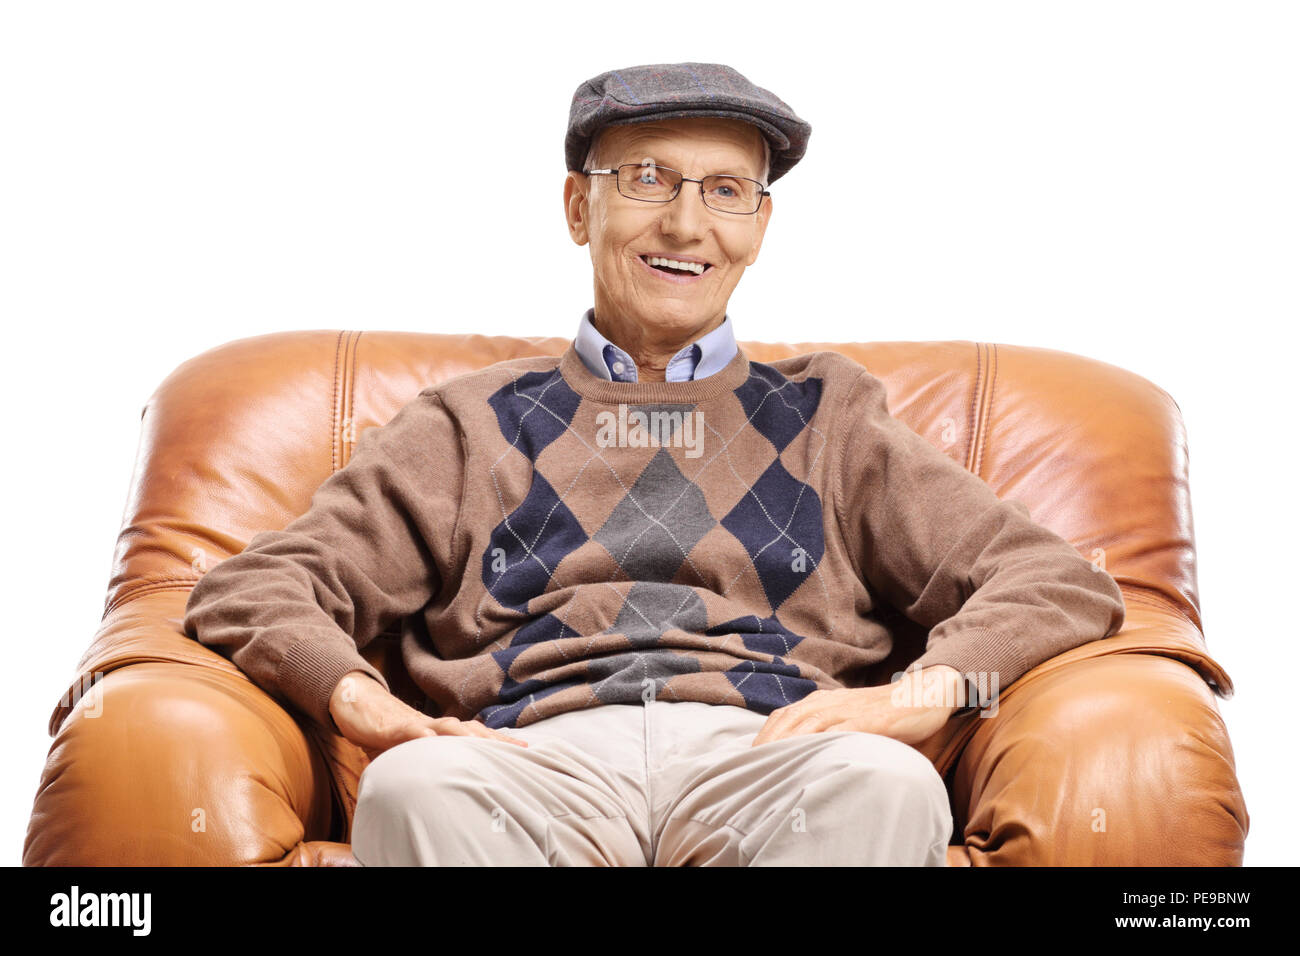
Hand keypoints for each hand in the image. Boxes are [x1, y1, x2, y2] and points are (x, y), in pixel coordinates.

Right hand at [328, 670, 528, 759]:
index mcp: (442, 732)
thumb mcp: (412, 753)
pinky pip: (411, 731)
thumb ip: (428, 764)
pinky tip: (431, 742)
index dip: (498, 743)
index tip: (524, 750)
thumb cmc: (389, 733)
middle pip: (471, 730)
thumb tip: (441, 784)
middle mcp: (435, 726)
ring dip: (465, 735)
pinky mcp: (395, 728)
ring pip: (447, 727)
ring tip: (482, 746)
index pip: (476, 736)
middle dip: (494, 739)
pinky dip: (422, 736)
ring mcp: (417, 725)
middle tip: (517, 750)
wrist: (359, 707)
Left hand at [751, 665, 963, 747]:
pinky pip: (841, 730)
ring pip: (807, 725)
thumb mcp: (852, 719)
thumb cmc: (887, 713)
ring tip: (770, 766)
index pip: (782, 717)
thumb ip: (831, 733)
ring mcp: (848, 709)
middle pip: (787, 721)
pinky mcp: (869, 719)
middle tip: (751, 769)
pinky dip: (823, 743)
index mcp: (822, 702)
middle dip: (767, 745)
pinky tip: (810, 758)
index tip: (748, 760)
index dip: (763, 737)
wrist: (925, 692)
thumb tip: (808, 759)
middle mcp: (829, 702)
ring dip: (786, 745)